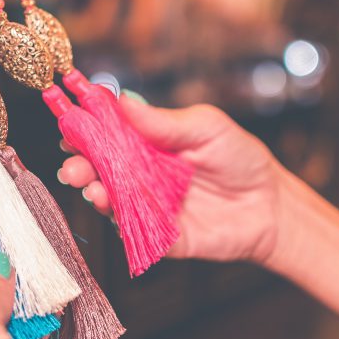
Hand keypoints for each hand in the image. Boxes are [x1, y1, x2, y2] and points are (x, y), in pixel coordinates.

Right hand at [58, 97, 284, 263]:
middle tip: (71, 167)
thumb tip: (124, 102)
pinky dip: (118, 222)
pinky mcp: (157, 236)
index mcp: (146, 142)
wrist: (270, 205)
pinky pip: (132, 231)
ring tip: (91, 188)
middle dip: (80, 166)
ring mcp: (146, 205)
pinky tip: (112, 209)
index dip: (86, 129)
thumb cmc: (240, 159)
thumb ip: (165, 121)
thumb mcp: (207, 128)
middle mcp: (140, 173)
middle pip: (100, 168)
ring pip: (110, 199)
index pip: (107, 133)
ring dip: (95, 192)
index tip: (69, 124)